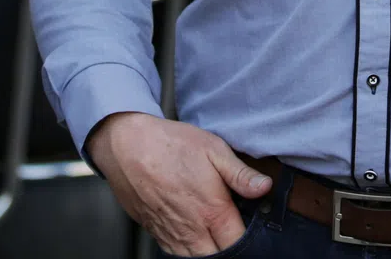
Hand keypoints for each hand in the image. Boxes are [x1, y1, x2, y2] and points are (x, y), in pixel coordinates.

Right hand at [87, 112, 271, 256]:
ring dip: (208, 251)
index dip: (249, 239)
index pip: (238, 244)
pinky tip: (194, 234)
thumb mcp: (213, 149)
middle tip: (232, 230)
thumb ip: (240, 174)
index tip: (250, 226)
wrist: (125, 146)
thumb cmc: (169, 144)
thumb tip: (265, 188)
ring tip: (215, 233)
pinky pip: (176, 253)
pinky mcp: (155, 233)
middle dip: (228, 248)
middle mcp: (192, 229)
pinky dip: (188, 250)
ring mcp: (171, 234)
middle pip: (218, 256)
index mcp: (212, 211)